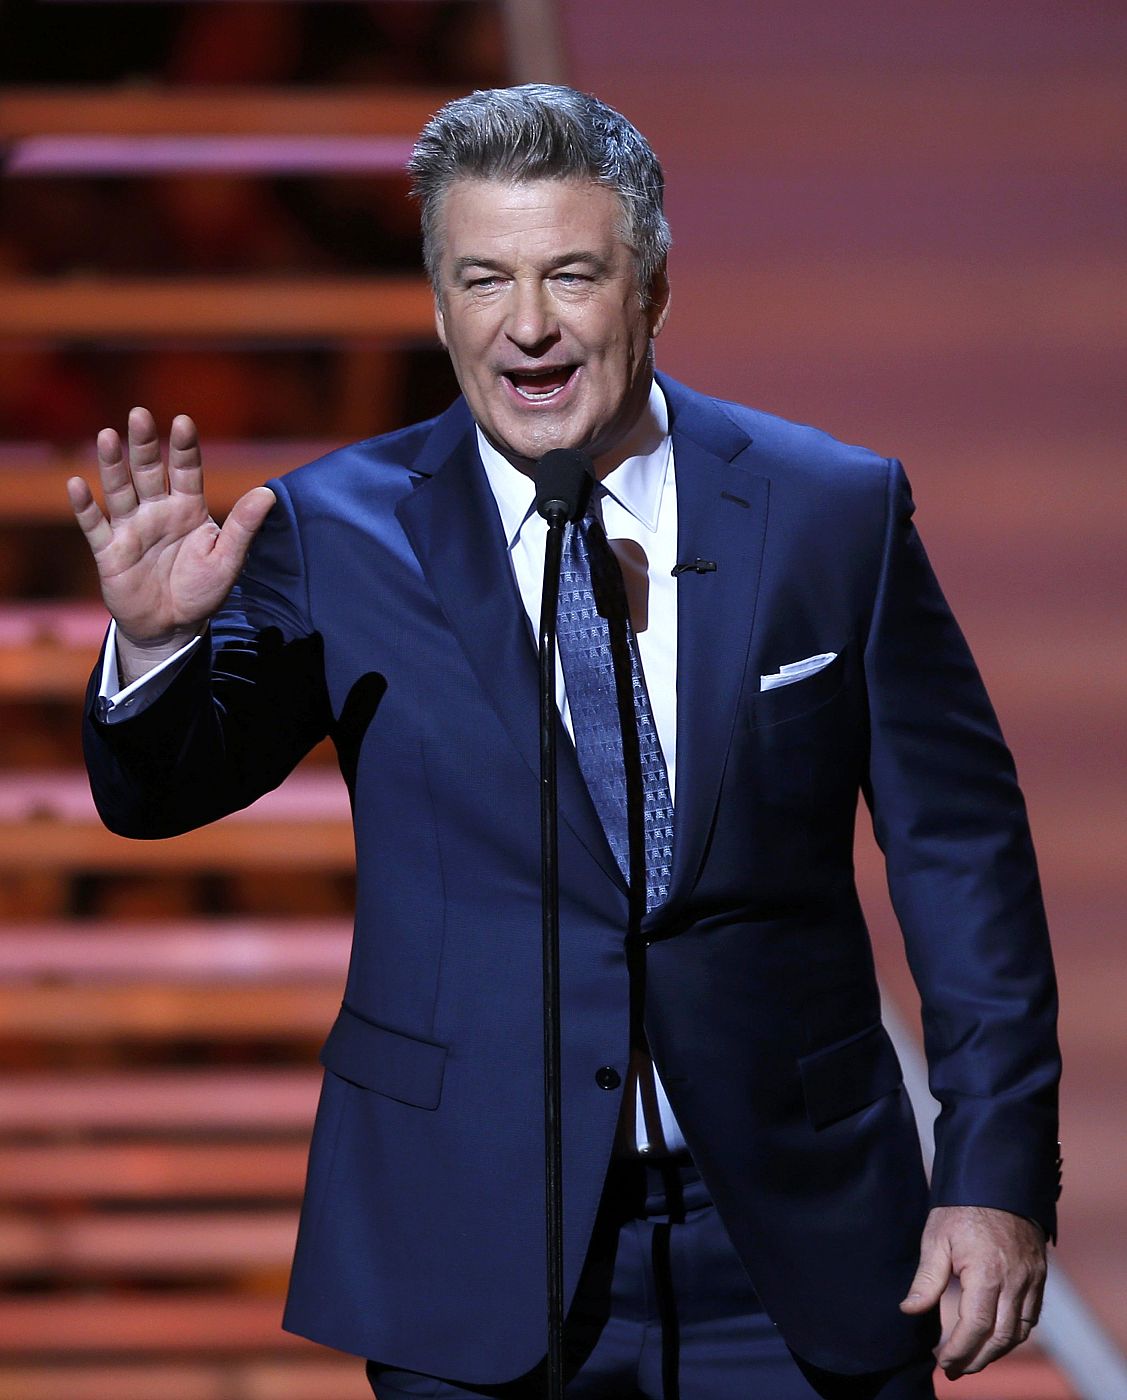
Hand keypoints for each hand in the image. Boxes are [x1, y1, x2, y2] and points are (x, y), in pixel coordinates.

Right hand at [68, 407, 275, 680]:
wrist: (173, 627)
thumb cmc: (203, 590)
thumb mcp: (228, 560)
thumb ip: (244, 527)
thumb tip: (269, 493)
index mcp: (188, 508)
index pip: (186, 470)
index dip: (184, 447)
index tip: (182, 421)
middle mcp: (157, 511)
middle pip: (148, 471)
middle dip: (143, 444)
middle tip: (139, 414)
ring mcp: (131, 528)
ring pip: (119, 490)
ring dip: (112, 465)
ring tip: (107, 436)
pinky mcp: (110, 551)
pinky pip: (95, 526)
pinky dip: (85, 506)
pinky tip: (77, 483)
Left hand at [900, 1205, 1046, 1378]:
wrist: (997, 1180)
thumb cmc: (961, 1208)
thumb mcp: (936, 1238)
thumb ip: (926, 1280)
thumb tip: (909, 1310)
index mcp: (987, 1272)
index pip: (976, 1326)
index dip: (960, 1350)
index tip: (943, 1363)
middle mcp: (1015, 1281)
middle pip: (1001, 1337)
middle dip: (978, 1359)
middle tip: (955, 1370)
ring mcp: (1031, 1279)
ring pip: (1019, 1331)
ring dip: (997, 1351)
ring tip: (972, 1359)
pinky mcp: (1039, 1275)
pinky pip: (1031, 1316)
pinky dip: (1014, 1334)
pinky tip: (995, 1338)